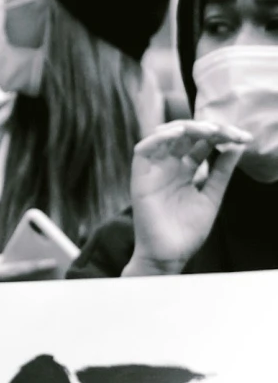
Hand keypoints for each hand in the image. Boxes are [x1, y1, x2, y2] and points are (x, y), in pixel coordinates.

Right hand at [128, 118, 247, 272]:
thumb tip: (237, 147)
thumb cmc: (188, 231)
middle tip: (230, 132)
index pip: (202, 143)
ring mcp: (154, 169)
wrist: (170, 254)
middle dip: (208, 128)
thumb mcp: (211, 196)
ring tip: (210, 130)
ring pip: (165, 136)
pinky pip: (143, 150)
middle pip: (186, 135)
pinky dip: (159, 138)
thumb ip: (221, 172)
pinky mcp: (140, 176)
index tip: (244, 138)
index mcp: (185, 170)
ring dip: (187, 128)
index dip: (221, 136)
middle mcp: (169, 165)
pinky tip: (179, 134)